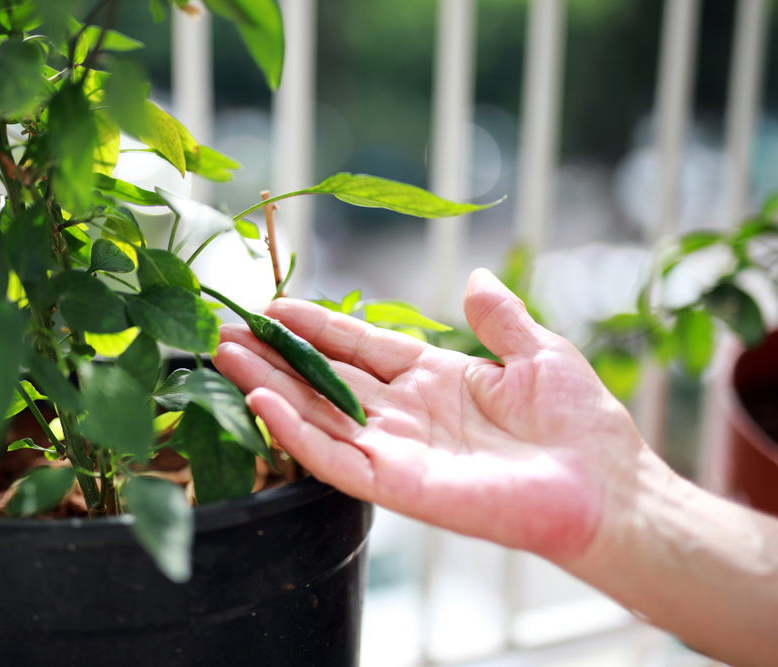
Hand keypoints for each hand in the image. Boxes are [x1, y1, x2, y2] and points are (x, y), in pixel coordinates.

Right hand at [214, 269, 644, 564]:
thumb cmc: (581, 425)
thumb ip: (499, 318)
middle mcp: (406, 415)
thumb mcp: (539, 354)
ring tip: (225, 356)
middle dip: (276, 355)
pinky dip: (297, 433)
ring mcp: (398, 451)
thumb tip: (475, 276)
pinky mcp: (398, 486)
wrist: (606, 488)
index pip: (359, 347)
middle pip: (324, 379)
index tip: (274, 306)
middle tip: (227, 330)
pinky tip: (262, 403)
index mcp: (434, 379)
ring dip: (270, 387)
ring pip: (318, 415)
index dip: (317, 327)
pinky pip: (336, 459)